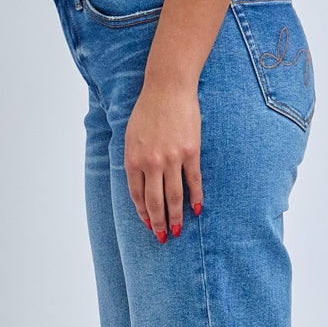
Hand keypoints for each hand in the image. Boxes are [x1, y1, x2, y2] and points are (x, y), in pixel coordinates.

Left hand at [124, 78, 203, 241]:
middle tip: (162, 238)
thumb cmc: (148, 110)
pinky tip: (196, 210)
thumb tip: (141, 186)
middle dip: (158, 223)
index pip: (137, 196)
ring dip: (175, 217)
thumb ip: (134, 161)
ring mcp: (172, 158)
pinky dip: (195, 198)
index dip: (143, 213)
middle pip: (155, 202)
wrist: (168, 88)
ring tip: (177, 231)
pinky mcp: (191, 152)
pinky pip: (193, 181)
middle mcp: (151, 163)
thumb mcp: (131, 136)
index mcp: (133, 160)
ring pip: (174, 197)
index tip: (148, 225)